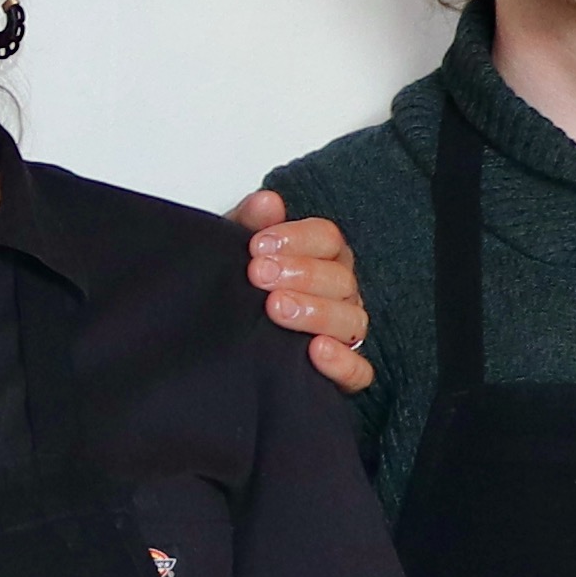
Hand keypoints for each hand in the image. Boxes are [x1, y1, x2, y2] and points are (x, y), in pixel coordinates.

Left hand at [231, 195, 373, 393]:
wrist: (215, 338)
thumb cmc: (237, 288)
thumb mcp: (234, 252)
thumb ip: (249, 223)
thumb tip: (268, 203)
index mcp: (321, 258)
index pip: (327, 239)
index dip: (297, 239)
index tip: (258, 245)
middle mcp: (339, 293)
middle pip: (340, 278)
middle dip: (300, 273)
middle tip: (259, 275)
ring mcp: (343, 332)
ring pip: (352, 321)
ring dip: (316, 312)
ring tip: (276, 308)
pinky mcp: (342, 373)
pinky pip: (359, 371)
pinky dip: (343, 363)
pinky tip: (315, 351)